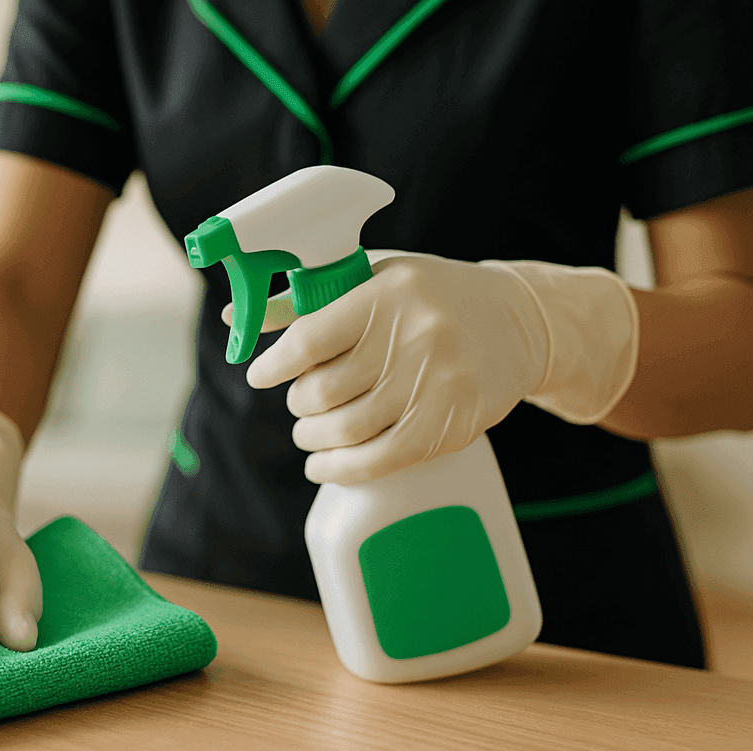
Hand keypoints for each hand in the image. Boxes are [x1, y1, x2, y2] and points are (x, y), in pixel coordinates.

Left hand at [237, 250, 636, 483]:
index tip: (260, 375)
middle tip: (302, 403)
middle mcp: (412, 336)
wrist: (518, 321)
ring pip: (346, 430)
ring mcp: (435, 382)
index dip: (273, 366)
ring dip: (314, 439)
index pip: (308, 340)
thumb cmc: (430, 297)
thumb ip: (305, 301)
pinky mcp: (452, 423)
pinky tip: (325, 466)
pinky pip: (381, 460)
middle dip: (299, 404)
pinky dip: (341, 470)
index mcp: (385, 293)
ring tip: (311, 433)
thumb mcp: (372, 279)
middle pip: (323, 392)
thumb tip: (233, 321)